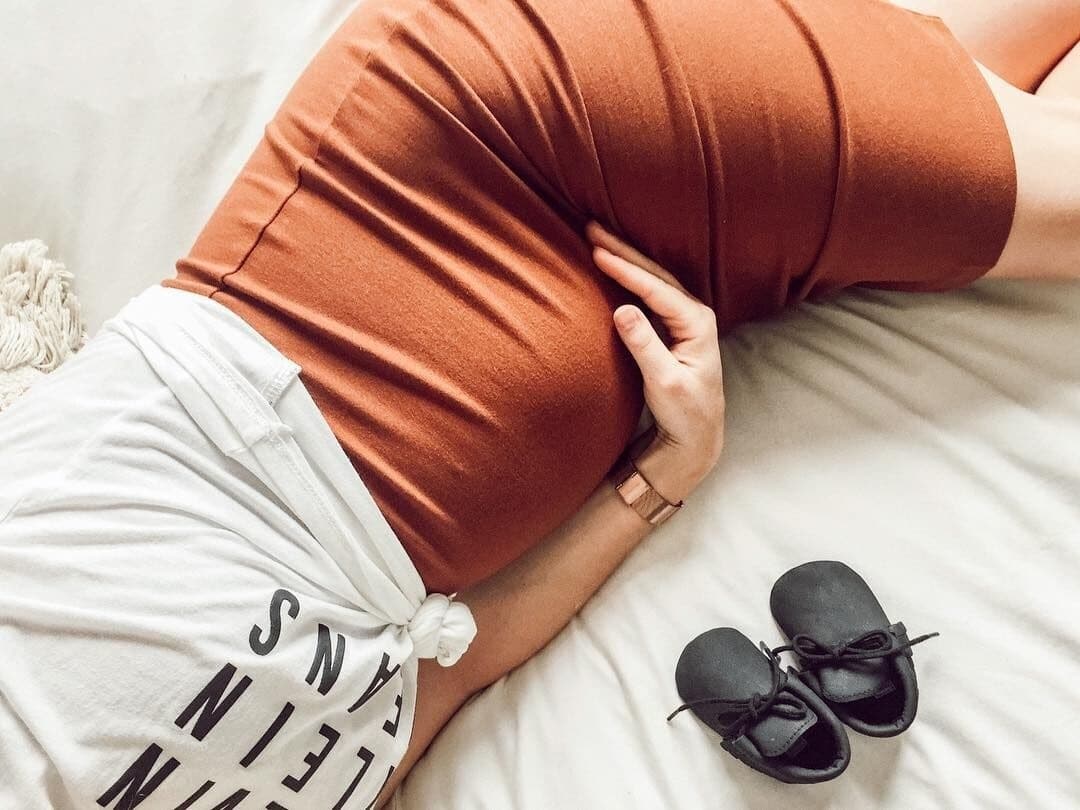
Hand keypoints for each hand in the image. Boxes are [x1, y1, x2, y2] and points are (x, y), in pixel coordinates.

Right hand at [585, 220, 725, 502]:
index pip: (656, 288)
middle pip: (656, 274)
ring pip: (653, 278)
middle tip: (592, 228)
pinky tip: (615, 265)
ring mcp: (686, 318)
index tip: (598, 253)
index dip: (626, 269)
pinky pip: (651, 291)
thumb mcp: (663, 382)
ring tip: (598, 239)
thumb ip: (644, 345)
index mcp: (697, 324)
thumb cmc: (684, 411)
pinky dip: (631, 275)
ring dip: (626, 258)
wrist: (696, 435)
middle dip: (624, 250)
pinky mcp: (675, 326)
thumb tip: (622, 309)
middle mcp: (696, 314)